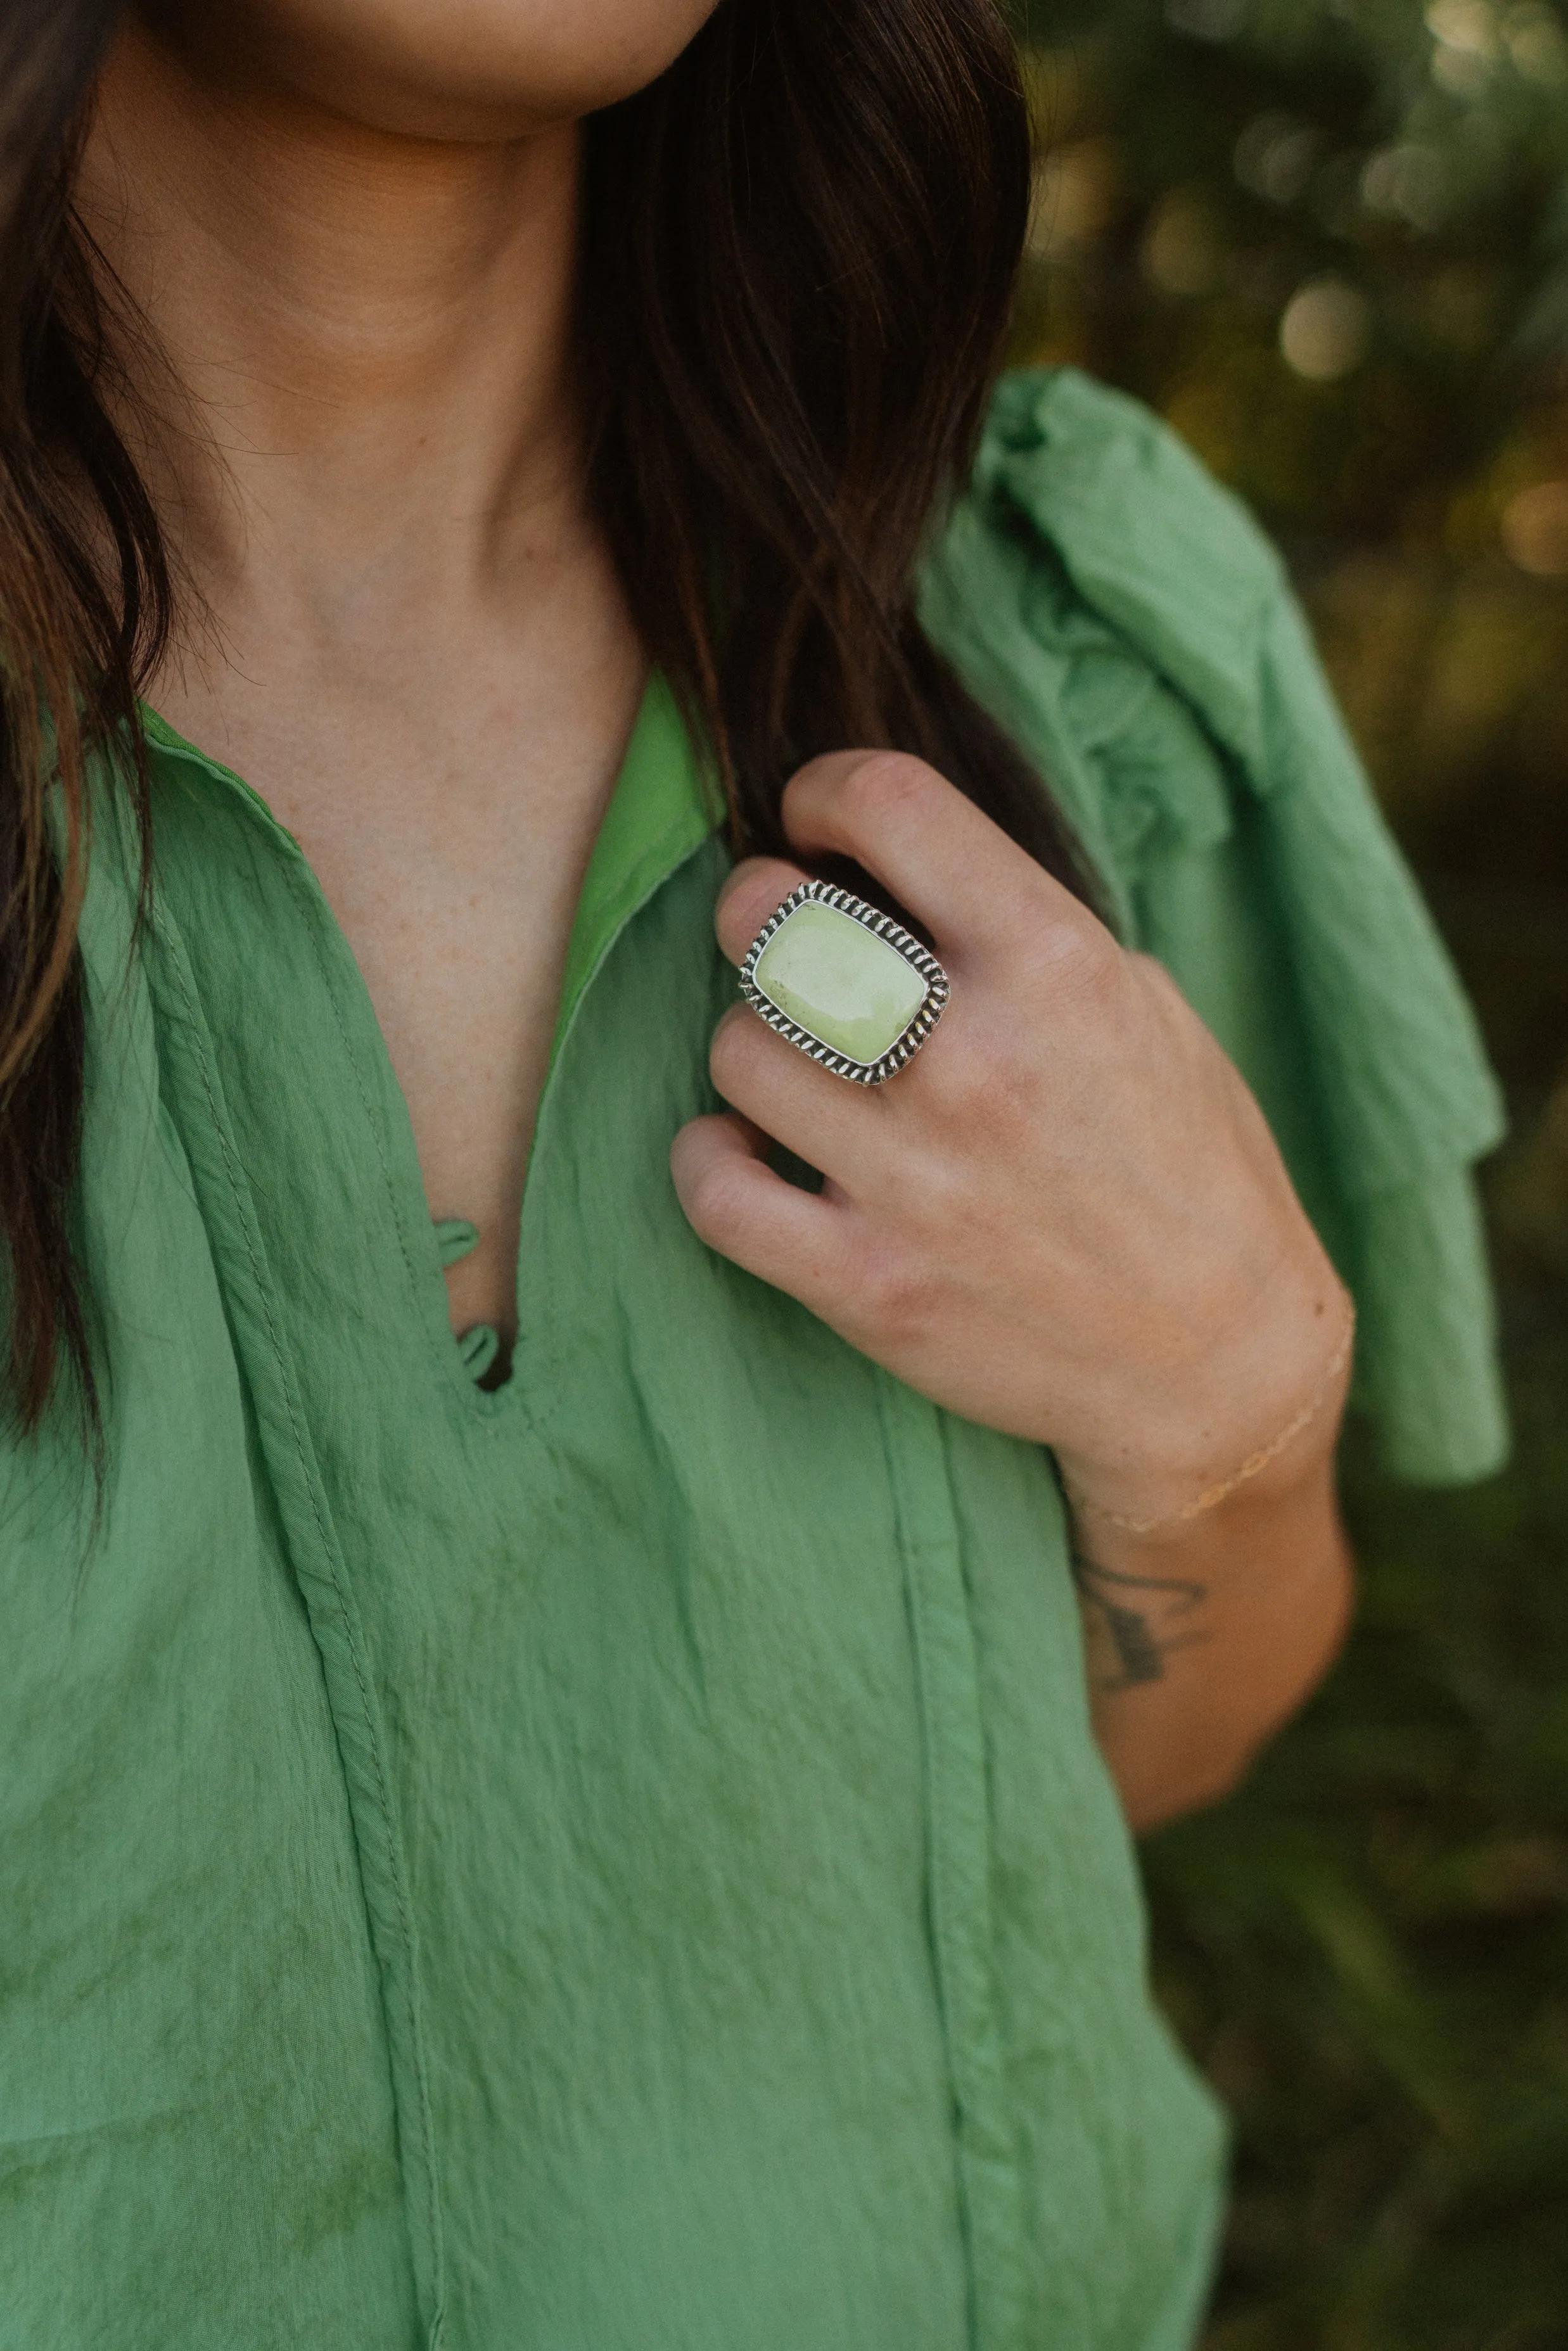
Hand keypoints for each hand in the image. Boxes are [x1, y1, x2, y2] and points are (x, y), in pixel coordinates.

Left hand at [671, 750, 1348, 1526]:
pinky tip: (748, 1153)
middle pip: (770, 921)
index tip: (819, 824)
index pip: (889, 803)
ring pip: (735, 1048)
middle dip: (760, 912)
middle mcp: (973, 1059)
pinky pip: (712, 1189)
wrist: (1219, 1362)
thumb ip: (1018, 934)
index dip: (827, 793)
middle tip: (784, 942)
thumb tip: (888, 872)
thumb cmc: (1189, 1168)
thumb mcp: (1141, 1007)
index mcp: (1054, 965)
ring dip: (753, 1045)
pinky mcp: (866, 1283)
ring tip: (798, 1065)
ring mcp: (911, 1178)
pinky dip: (710, 1161)